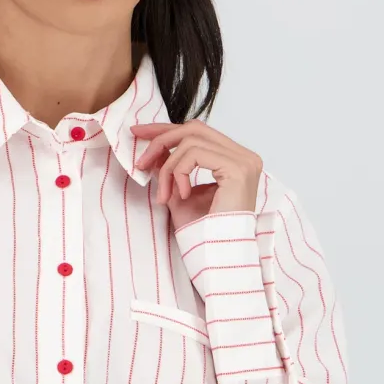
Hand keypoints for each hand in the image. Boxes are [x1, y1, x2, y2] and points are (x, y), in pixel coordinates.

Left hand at [130, 120, 261, 228]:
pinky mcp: (237, 169)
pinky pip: (195, 155)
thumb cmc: (204, 231)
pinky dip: (179, 173)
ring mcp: (243, 161)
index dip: (167, 130)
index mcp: (234, 159)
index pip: (198, 132)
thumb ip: (172, 169)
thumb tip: (155, 148)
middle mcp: (243, 156)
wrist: (219, 254)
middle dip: (161, 139)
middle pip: (194, 129)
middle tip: (141, 161)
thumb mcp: (180, 193)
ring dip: (168, 168)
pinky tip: (181, 195)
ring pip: (191, 142)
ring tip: (164, 195)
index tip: (140, 133)